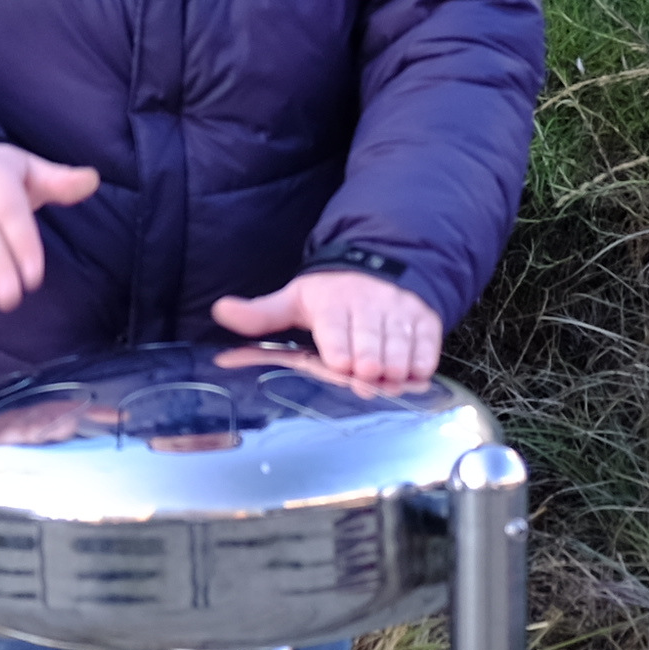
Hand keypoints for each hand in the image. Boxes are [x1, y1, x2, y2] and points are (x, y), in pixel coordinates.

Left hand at [214, 269, 440, 388]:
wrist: (381, 269)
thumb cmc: (332, 296)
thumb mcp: (296, 300)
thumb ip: (261, 314)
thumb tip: (220, 310)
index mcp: (333, 302)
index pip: (338, 327)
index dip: (341, 347)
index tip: (343, 364)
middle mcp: (370, 305)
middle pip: (371, 338)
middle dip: (371, 359)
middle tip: (368, 376)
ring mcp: (400, 313)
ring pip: (401, 342)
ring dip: (397, 363)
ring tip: (391, 379)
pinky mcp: (425, 321)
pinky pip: (428, 343)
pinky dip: (423, 361)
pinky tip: (414, 376)